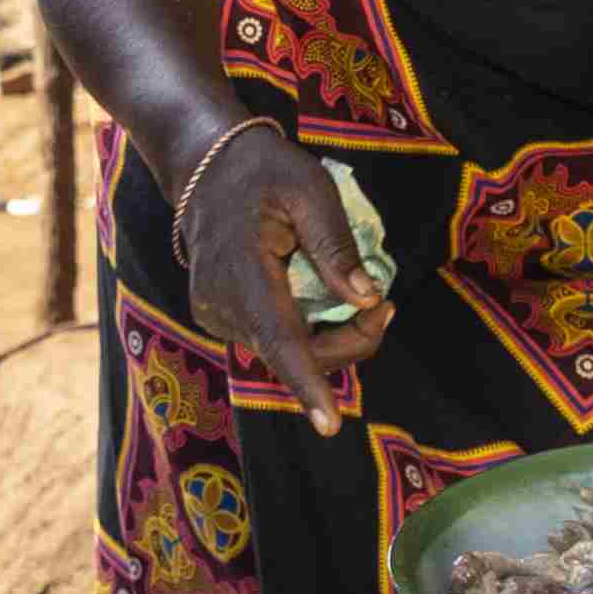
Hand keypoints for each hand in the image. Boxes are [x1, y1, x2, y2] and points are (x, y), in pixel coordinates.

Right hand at [177, 123, 393, 435]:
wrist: (206, 168)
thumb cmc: (265, 173)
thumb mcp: (311, 191)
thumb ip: (337, 247)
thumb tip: (365, 300)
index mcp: (243, 273)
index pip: (279, 340)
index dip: (308, 383)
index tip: (330, 425)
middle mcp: (222, 305)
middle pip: (294, 354)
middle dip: (349, 341)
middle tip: (386, 304)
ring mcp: (215, 316)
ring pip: (286, 352)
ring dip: (329, 339)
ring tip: (361, 297)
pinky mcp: (218, 318)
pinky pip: (273, 340)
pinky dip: (306, 332)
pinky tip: (320, 299)